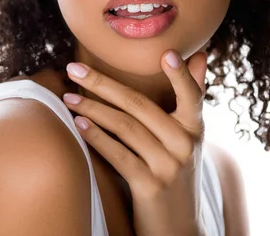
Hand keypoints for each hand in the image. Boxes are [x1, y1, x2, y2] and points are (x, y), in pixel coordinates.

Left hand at [62, 50, 207, 235]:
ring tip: (68, 97)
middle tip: (74, 68)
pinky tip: (79, 124)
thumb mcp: (190, 136)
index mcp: (195, 128)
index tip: (166, 52)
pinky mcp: (150, 187)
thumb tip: (201, 55)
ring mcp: (168, 166)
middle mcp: (185, 144)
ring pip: (125, 127)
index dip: (180, 75)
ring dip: (92, 109)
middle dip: (102, 83)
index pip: (192, 95)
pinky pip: (118, 155)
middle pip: (139, 105)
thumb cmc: (178, 171)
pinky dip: (96, 137)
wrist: (178, 227)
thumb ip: (192, 95)